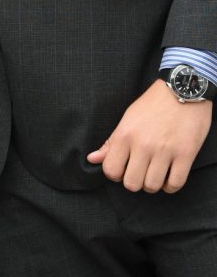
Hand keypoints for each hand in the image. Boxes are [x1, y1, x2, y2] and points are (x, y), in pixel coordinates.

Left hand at [87, 80, 211, 193]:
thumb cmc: (153, 104)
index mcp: (125, 134)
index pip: (111, 170)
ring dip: (153, 184)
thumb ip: (110, 142)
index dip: (116, 174)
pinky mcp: (185, 154)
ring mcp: (165, 150)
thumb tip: (92, 159)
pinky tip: (169, 175)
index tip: (123, 168)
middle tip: (140, 171)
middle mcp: (143, 144)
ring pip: (152, 186)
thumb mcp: (128, 118)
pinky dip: (170, 185)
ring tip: (155, 172)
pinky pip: (175, 184)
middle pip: (131, 184)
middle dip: (134, 181)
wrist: (183, 90)